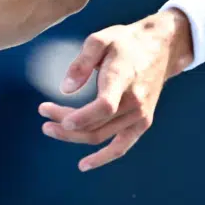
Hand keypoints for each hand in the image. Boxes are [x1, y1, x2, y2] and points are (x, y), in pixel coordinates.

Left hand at [38, 9, 192, 171]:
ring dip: (74, 136)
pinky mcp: (143, 122)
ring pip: (102, 135)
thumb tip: (65, 89)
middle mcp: (134, 101)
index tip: (60, 119)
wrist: (160, 48)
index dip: (82, 117)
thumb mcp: (101, 39)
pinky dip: (103, 158)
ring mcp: (140, 115)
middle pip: (96, 124)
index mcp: (123, 78)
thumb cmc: (126, 42)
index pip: (104, 106)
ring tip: (50, 128)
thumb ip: (81, 62)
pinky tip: (84, 164)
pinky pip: (121, 146)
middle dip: (65, 124)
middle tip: (44, 115)